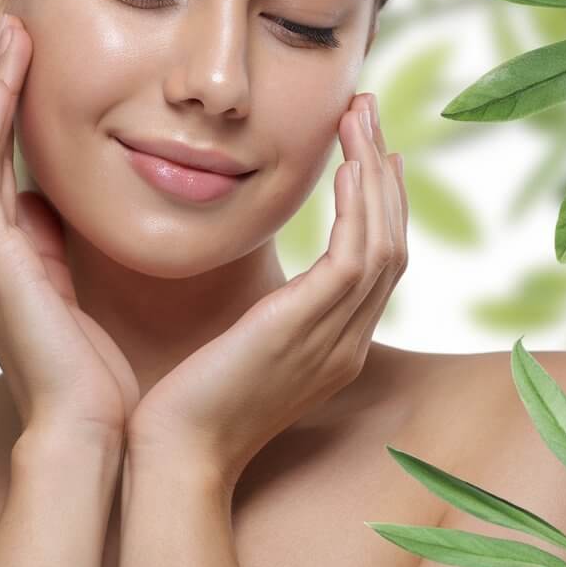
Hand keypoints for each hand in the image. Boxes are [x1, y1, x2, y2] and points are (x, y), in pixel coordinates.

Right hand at [0, 5, 139, 446]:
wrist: (92, 430)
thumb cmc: (99, 373)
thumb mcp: (82, 293)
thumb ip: (62, 249)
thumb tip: (57, 204)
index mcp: (6, 260)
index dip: (9, 115)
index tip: (36, 64)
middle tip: (16, 29)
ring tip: (13, 32)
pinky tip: (13, 69)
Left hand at [125, 91, 407, 489]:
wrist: (174, 455)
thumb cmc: (193, 400)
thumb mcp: (244, 347)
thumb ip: (269, 313)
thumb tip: (260, 275)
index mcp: (335, 344)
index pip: (375, 261)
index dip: (378, 202)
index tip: (367, 150)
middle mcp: (348, 341)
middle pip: (391, 243)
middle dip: (383, 172)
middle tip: (367, 112)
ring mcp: (336, 340)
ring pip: (382, 242)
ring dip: (374, 174)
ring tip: (359, 117)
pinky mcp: (308, 330)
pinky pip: (353, 257)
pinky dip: (358, 208)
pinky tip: (347, 167)